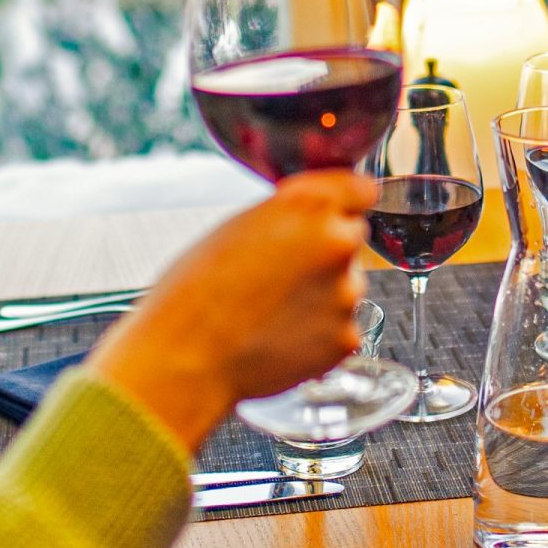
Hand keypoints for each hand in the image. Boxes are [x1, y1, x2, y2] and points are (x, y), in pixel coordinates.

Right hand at [84, 170, 375, 454]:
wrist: (186, 357)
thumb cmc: (196, 291)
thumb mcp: (238, 225)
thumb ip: (288, 213)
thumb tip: (313, 218)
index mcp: (311, 207)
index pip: (361, 190)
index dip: (341, 203)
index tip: (329, 214)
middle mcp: (338, 245)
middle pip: (352, 237)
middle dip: (326, 249)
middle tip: (281, 271)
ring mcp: (347, 294)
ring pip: (346, 284)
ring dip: (323, 292)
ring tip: (272, 310)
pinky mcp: (346, 338)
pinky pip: (341, 326)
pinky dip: (319, 331)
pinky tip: (281, 335)